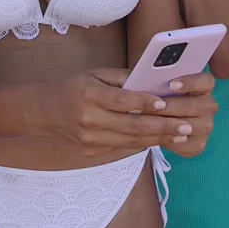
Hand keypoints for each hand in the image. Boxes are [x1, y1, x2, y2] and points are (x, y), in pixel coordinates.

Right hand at [46, 68, 215, 158]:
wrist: (43, 112)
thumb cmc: (72, 87)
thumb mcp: (94, 74)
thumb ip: (122, 78)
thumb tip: (151, 81)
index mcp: (89, 95)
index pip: (123, 101)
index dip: (146, 103)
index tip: (167, 104)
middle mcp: (89, 119)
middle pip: (132, 126)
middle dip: (162, 127)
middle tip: (186, 125)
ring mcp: (90, 139)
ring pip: (130, 141)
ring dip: (158, 138)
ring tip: (180, 134)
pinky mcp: (92, 153)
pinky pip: (122, 148)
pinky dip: (143, 143)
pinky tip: (160, 139)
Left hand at [158, 72, 217, 156]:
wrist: (153, 118)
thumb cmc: (155, 95)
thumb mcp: (153, 83)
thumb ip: (153, 78)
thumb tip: (144, 76)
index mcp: (202, 86)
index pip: (207, 81)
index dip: (192, 82)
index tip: (171, 84)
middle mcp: (208, 105)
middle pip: (203, 105)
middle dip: (177, 106)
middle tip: (158, 106)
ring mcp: (206, 124)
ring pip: (201, 125)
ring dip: (178, 125)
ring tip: (157, 123)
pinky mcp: (200, 143)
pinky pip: (194, 145)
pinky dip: (178, 142)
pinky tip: (161, 137)